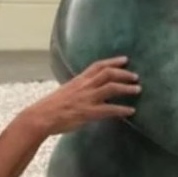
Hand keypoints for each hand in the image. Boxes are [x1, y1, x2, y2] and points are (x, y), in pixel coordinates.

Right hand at [21, 56, 139, 135]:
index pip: (98, 65)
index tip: (125, 59)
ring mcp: (87, 98)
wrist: (39, 117)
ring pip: (111, 87)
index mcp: (79, 80)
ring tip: (138, 89)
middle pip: (108, 73)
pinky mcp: (88, 112)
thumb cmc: (50, 107)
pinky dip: (122, 109)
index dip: (113, 61)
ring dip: (127, 88)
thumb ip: (78, 89)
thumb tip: (88, 91)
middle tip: (135, 76)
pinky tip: (131, 111)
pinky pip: (109, 109)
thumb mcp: (65, 91)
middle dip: (124, 73)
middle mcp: (84, 86)